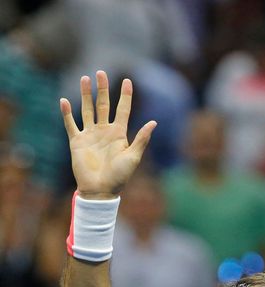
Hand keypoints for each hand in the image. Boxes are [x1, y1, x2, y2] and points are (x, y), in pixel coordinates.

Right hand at [60, 71, 155, 198]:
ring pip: (87, 110)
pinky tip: (64, 101)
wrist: (101, 190)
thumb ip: (141, 139)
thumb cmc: (120, 176)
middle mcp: (104, 131)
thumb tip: (154, 122)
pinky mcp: (77, 142)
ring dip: (85, 95)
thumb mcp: (133, 157)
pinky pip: (71, 124)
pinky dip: (67, 113)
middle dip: (103, 89)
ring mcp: (90, 135)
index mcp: (119, 134)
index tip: (127, 80)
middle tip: (101, 72)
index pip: (123, 110)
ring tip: (85, 79)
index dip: (125, 96)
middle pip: (103, 105)